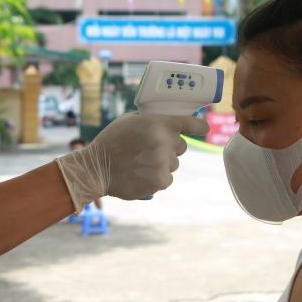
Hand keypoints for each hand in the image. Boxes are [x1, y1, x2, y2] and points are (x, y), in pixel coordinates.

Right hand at [53, 112, 208, 210]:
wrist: (96, 168)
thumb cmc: (111, 142)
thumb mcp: (129, 121)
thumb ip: (151, 121)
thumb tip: (169, 122)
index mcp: (158, 123)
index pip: (189, 123)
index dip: (199, 126)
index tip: (205, 128)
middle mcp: (164, 142)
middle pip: (181, 146)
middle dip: (170, 148)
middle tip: (151, 150)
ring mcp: (163, 162)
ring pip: (174, 164)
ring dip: (163, 164)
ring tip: (141, 164)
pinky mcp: (159, 181)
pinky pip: (167, 179)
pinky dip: (157, 179)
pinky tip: (141, 175)